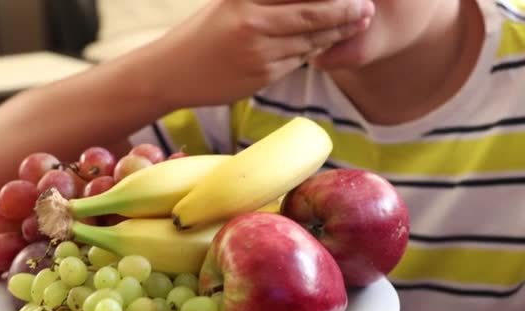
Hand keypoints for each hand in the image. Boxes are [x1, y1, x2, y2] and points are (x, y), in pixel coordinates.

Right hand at [148, 0, 374, 106]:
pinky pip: (296, 61)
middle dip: (346, 11)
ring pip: (310, 41)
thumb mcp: (229, 5)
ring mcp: (258, 53)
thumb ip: (264, 1)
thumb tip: (307, 1)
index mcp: (245, 1)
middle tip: (366, 7)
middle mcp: (253, 23)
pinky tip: (326, 44)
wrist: (171, 72)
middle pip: (313, 14)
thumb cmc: (200, 35)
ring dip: (336, 33)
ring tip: (357, 23)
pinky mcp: (261, 77)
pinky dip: (314, 52)